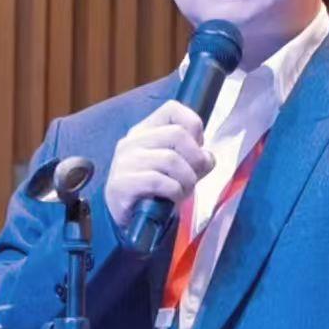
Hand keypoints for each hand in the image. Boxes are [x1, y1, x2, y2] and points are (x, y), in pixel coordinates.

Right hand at [104, 100, 214, 232]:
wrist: (128, 220)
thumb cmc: (155, 190)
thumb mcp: (178, 169)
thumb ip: (195, 158)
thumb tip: (207, 157)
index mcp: (145, 130)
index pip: (172, 109)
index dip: (193, 125)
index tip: (197, 147)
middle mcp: (132, 141)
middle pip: (177, 134)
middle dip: (195, 158)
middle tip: (195, 176)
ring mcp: (124, 161)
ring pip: (170, 159)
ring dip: (187, 179)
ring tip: (183, 190)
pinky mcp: (121, 183)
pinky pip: (158, 181)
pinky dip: (174, 191)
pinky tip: (172, 198)